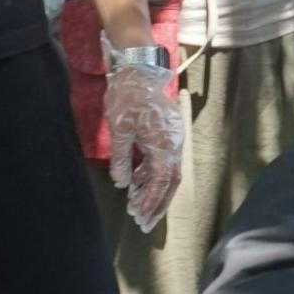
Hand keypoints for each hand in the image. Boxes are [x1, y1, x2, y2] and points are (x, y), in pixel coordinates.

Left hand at [103, 42, 187, 232]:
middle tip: (144, 224)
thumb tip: (123, 183)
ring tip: (137, 208)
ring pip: (166, 173)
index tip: (139, 216)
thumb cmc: (128, 96)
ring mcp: (170, 139)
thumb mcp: (120, 128)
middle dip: (157, 204)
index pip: (161, 181)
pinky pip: (161, 161)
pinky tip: (137, 184)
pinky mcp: (164, 134)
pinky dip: (150, 175)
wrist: (138, 69)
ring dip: (153, 192)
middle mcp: (173, 144)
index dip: (151, 201)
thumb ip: (123, 158)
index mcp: (165, 144)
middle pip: (170, 182)